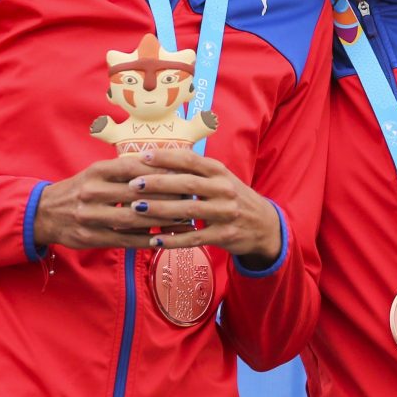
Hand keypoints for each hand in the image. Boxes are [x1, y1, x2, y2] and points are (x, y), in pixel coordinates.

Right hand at [32, 155, 177, 248]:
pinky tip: (164, 240)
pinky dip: (145, 240)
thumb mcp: (97, 173)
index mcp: (96, 171)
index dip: (159, 171)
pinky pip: (123, 240)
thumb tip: (163, 165)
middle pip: (136, 194)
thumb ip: (125, 170)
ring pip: (132, 219)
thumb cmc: (81, 188)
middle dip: (166, 196)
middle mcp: (92, 192)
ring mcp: (90, 216)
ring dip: (161, 221)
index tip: (183, 173)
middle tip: (191, 197)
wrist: (45, 213)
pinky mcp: (90, 237)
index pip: (132, 168)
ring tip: (184, 220)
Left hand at [126, 148, 282, 267]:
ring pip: (188, 211)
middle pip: (186, 184)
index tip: (143, 157)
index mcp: (219, 171)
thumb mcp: (220, 178)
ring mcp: (225, 213)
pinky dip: (173, 239)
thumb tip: (157, 159)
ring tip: (136, 209)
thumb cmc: (232, 197)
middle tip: (133, 184)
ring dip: (159, 209)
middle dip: (157, 183)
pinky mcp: (224, 235)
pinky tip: (154, 239)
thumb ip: (195, 170)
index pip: (190, 160)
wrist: (264, 225)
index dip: (166, 157)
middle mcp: (224, 189)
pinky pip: (194, 238)